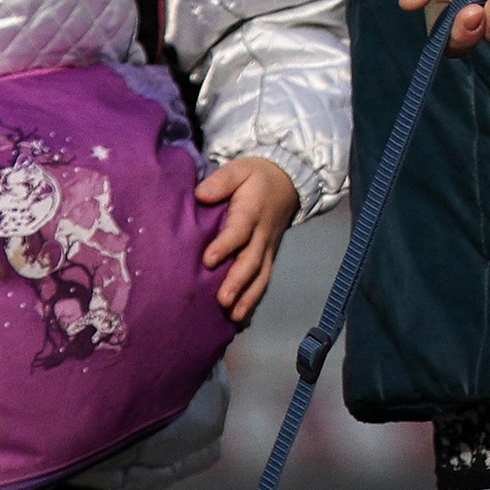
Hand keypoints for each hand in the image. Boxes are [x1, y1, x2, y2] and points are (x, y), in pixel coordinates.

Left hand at [195, 156, 299, 320]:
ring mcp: (268, 248)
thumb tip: (201, 195)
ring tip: (235, 317)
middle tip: (223, 300)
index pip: (240, 231)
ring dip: (249, 298)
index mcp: (253, 212)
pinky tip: (242, 320)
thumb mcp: (240, 169)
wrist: (288, 182)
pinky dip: (254, 301)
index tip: (209, 261)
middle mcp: (263, 235)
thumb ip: (221, 181)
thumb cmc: (255, 177)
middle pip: (252, 261)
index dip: (225, 245)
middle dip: (239, 282)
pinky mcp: (269, 257)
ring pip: (261, 276)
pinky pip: (263, 281)